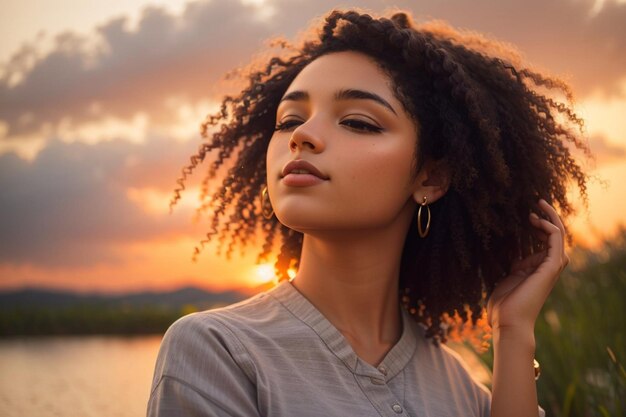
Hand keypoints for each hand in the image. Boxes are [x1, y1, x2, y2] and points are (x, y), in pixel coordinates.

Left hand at [487, 198, 569, 332]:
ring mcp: (550, 268)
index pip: (545, 241)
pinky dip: (549, 228)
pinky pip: (555, 242)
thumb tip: (512, 252)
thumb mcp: (507, 277)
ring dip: (550, 219)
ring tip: (537, 206)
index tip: (526, 215)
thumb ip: (513, 265)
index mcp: (537, 269)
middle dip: (548, 218)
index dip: (538, 226)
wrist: (507, 322)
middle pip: (555, 236)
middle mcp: (547, 267)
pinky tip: (537, 220)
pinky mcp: (549, 268)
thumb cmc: (503, 305)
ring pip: (558, 236)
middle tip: (537, 202)